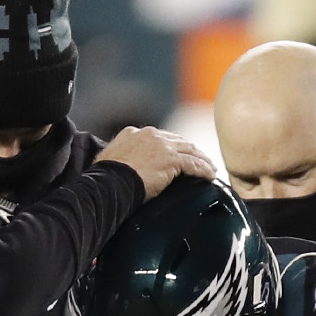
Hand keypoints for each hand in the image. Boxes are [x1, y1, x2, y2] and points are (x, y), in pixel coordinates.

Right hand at [95, 127, 216, 200]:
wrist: (109, 182)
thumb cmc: (104, 178)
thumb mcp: (109, 160)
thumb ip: (121, 157)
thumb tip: (122, 167)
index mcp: (134, 133)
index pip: (158, 137)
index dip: (170, 145)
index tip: (177, 153)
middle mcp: (150, 135)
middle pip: (177, 141)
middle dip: (190, 149)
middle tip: (200, 159)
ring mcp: (162, 146)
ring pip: (189, 150)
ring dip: (202, 159)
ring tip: (210, 168)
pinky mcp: (171, 160)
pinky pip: (193, 164)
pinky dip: (203, 170)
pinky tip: (210, 176)